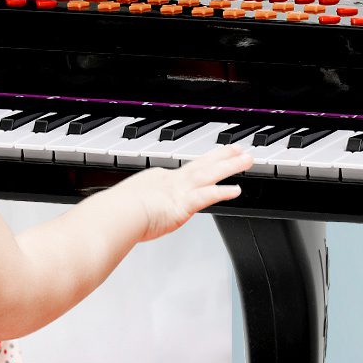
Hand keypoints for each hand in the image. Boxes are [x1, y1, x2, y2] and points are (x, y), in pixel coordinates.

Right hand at [123, 145, 250, 242]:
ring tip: (246, 159)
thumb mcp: (127, 203)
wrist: (116, 214)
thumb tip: (125, 213)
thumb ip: (133, 206)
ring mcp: (178, 191)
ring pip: (210, 174)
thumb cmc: (116, 212)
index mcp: (158, 179)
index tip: (214, 159)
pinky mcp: (183, 204)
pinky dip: (223, 191)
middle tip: (238, 148)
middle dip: (222, 155)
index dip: (202, 164)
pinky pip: (207, 196)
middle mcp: (171, 181)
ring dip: (230, 166)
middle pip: (202, 164)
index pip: (185, 171)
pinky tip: (236, 189)